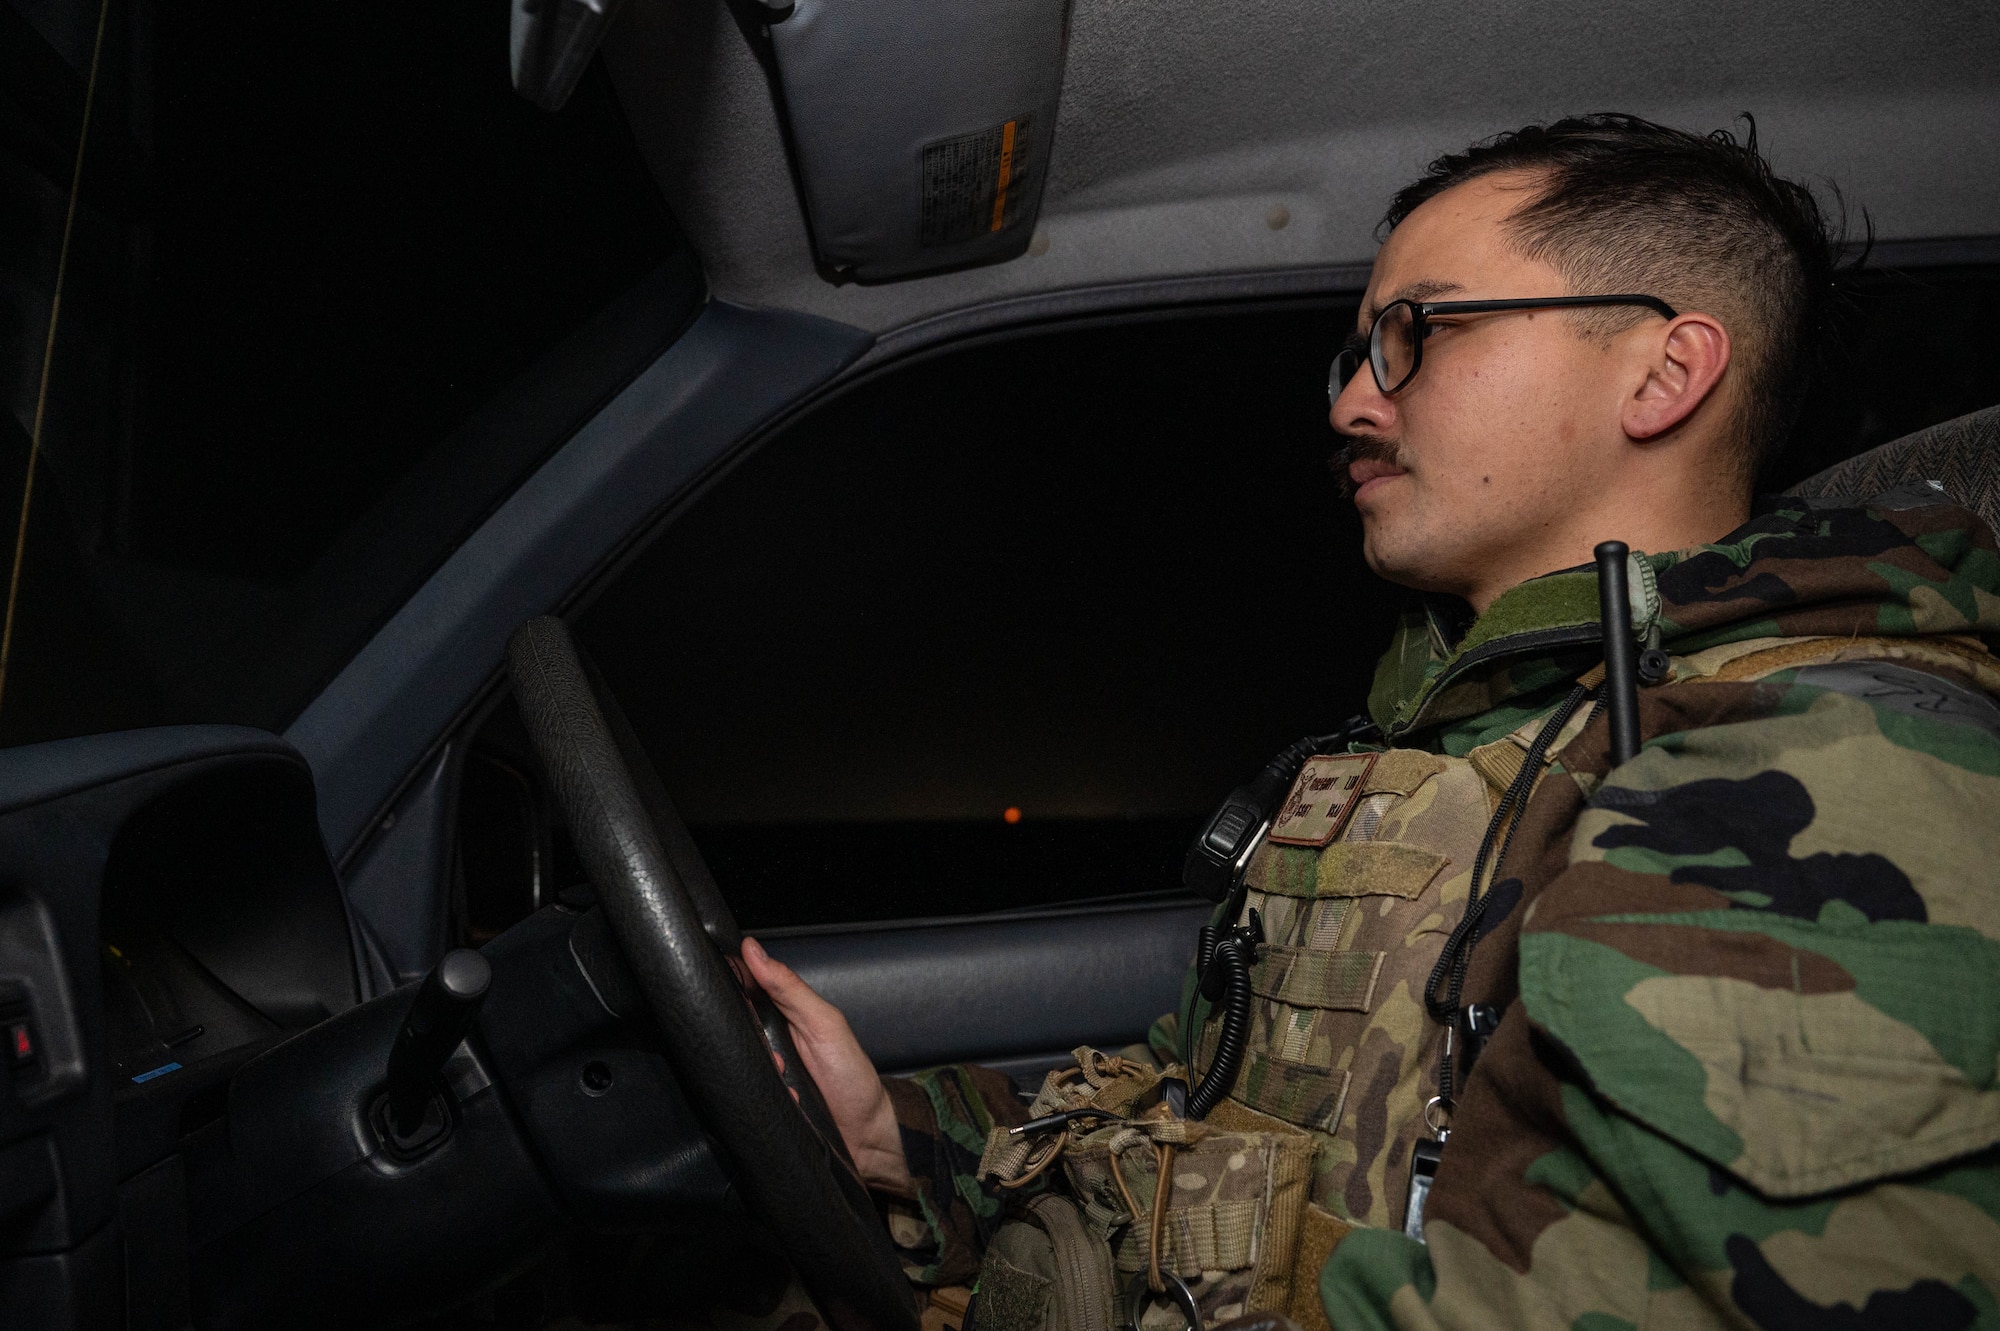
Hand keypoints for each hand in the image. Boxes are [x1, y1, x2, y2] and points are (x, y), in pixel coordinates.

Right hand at [740, 936, 913, 1192]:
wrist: (865, 1138)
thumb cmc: (851, 1076)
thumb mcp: (825, 1024)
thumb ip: (790, 988)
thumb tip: (751, 948)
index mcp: (781, 1014)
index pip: (742, 988)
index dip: (729, 982)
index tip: (723, 983)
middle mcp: (765, 1042)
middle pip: (729, 1028)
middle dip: (743, 1038)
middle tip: (778, 1055)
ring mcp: (760, 1074)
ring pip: (733, 1063)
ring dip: (759, 1070)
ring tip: (787, 1076)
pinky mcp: (759, 1103)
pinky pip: (741, 1094)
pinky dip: (759, 1095)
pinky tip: (786, 1098)